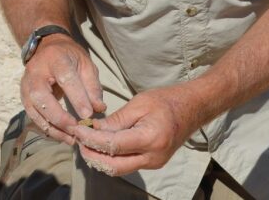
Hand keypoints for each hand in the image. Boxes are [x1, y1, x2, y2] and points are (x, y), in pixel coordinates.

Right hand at [21, 34, 106, 144]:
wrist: (47, 48)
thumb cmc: (69, 56)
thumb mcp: (86, 64)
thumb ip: (92, 86)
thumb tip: (98, 109)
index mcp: (55, 59)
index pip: (65, 78)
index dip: (76, 97)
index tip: (88, 115)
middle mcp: (36, 72)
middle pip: (41, 97)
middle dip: (59, 117)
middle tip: (76, 130)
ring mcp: (26, 85)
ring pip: (34, 109)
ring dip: (53, 127)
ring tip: (71, 139)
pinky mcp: (24, 97)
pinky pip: (33, 116)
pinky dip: (47, 128)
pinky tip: (61, 135)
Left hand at [74, 83, 202, 175]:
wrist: (192, 108)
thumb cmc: (166, 101)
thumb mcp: (138, 103)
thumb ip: (116, 120)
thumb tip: (93, 129)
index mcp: (150, 139)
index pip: (112, 145)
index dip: (90, 139)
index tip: (76, 130)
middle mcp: (152, 157)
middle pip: (113, 166)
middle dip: (92, 155)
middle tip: (77, 139)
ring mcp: (154, 163)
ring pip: (119, 168)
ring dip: (99, 158)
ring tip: (85, 142)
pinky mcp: (153, 162)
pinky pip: (127, 165)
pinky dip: (111, 158)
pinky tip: (100, 145)